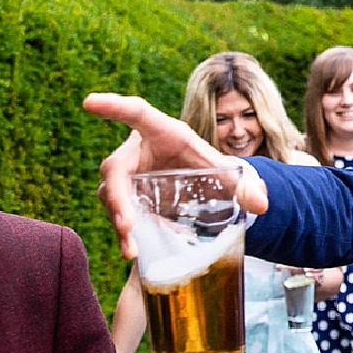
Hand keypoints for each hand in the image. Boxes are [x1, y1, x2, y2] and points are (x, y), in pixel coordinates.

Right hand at [84, 92, 269, 256]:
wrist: (193, 180)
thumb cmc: (201, 161)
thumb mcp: (222, 168)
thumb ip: (243, 183)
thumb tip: (262, 205)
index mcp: (160, 131)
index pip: (136, 113)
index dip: (113, 106)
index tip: (90, 101)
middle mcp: (136, 151)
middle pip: (116, 169)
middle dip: (118, 196)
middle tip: (126, 223)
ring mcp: (126, 176)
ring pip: (111, 195)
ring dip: (119, 221)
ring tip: (131, 248)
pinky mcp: (124, 198)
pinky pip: (118, 214)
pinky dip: (125, 233)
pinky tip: (134, 251)